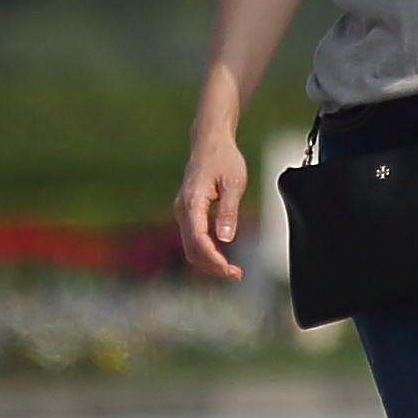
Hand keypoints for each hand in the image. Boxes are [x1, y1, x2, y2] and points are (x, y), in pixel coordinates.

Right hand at [170, 125, 247, 281]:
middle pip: (191, 249)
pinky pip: (194, 238)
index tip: (230, 270)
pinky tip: (223, 256)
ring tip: (232, 270)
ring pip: (191, 246)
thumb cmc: (224, 159)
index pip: (198, 240)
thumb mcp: (234, 183)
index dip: (213, 259)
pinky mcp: (188, 213)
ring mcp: (183, 212)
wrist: (210, 142)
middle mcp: (182, 210)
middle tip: (235, 275)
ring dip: (208, 261)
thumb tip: (225, 239)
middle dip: (211, 266)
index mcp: (192, 202)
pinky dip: (206, 251)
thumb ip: (229, 211)